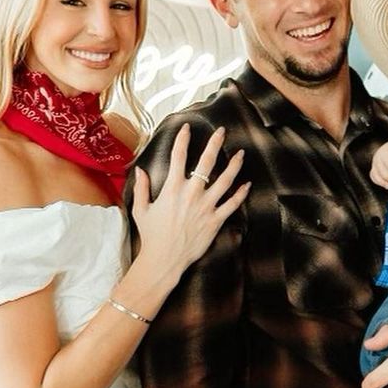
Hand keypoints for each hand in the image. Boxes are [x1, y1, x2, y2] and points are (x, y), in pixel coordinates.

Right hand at [132, 125, 249, 276]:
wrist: (164, 259)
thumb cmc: (151, 235)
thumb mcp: (140, 209)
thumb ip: (141, 188)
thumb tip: (140, 170)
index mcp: (172, 188)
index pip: (178, 156)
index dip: (183, 138)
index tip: (187, 127)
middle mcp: (192, 193)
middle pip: (206, 162)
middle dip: (215, 143)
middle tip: (222, 131)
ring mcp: (206, 207)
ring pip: (225, 180)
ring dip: (234, 165)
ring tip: (241, 154)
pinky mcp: (216, 221)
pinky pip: (232, 204)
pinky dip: (241, 193)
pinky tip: (247, 184)